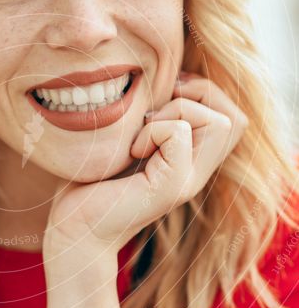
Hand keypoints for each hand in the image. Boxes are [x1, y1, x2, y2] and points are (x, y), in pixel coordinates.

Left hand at [43, 71, 248, 262]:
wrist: (74, 229)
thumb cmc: (90, 182)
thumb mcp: (127, 138)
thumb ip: (153, 117)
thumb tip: (166, 78)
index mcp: (190, 161)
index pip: (232, 117)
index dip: (204, 94)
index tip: (163, 99)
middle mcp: (196, 173)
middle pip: (234, 119)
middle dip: (199, 96)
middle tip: (156, 112)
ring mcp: (188, 182)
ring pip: (219, 122)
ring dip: (178, 112)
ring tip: (144, 134)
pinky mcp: (171, 188)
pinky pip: (181, 133)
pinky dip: (155, 130)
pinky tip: (132, 151)